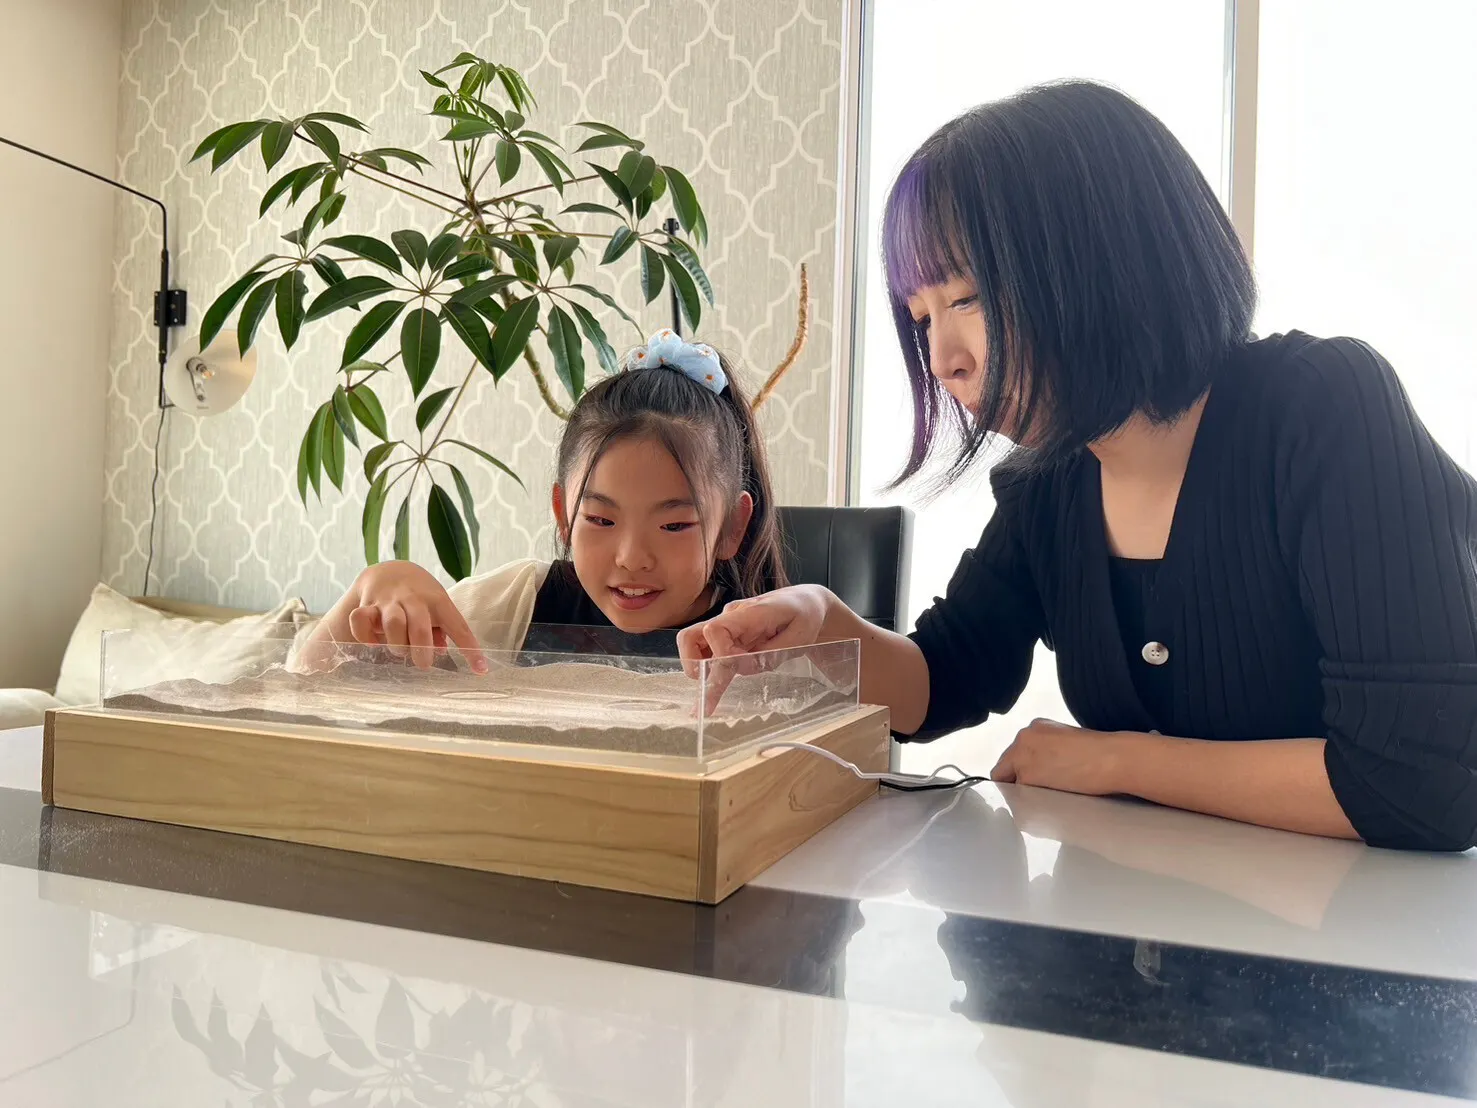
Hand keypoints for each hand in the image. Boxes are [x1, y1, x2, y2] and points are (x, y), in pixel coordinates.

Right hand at [308, 561, 485, 672]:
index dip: (470, 649)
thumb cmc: (420, 598)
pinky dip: (364, 636)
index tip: (480, 670)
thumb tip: (441, 652)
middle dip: (422, 648)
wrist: (389, 571)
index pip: (458, 626)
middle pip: (419, 624)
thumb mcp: (436, 608)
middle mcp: (413, 599)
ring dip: (397, 643)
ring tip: (399, 652)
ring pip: (392, 622)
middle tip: (424, 664)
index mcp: (438, 601)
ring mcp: (388, 602)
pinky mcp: (366, 605)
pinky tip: (372, 645)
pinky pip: (359, 620)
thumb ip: (441, 630)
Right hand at [676, 585, 833, 711]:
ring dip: (698, 667)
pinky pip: (706, 649)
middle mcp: (731, 616)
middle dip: (693, 664)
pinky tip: (718, 682)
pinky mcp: (727, 633)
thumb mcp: (798, 638)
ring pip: (693, 644)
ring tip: (714, 689)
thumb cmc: (805, 618)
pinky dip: (706, 667)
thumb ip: (769, 654)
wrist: (806, 603)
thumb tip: (740, 668)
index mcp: (750, 612)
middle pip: (691, 636)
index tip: (737, 669)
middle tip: (706, 688)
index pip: (716, 631)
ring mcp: (726, 623)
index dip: (720, 655)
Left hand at [990, 719, 1130, 795]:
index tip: (1032, 782)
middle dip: (1018, 782)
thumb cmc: (1102, 753)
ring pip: (1010, 784)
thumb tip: (1041, 771)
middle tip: (1038, 795)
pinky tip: (1048, 804)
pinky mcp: (1027, 777)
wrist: (1114, 759)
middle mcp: (1023, 738)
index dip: (1021, 771)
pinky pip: (1018, 798)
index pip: (1014, 754)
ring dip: (1023, 794)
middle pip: (1005, 768)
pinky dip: (1029, 805)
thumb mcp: (1068, 742)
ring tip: (1047, 800)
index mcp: (1035, 727)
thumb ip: (1047, 751)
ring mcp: (1022, 757)